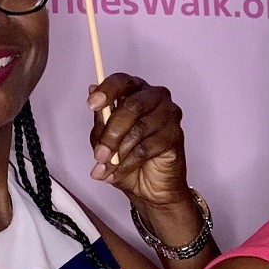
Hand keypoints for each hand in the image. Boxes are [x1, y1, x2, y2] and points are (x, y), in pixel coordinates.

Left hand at [87, 74, 190, 214]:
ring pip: (139, 129)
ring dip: (118, 152)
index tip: (92, 104)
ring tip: (106, 167)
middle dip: (111, 133)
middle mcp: (155, 98)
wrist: (151, 187)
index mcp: (136, 92)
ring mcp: (169, 115)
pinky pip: (147, 147)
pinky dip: (128, 162)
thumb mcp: (104, 137)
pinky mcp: (175, 135)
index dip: (107, 91)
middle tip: (99, 153)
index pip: (122, 81)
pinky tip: (120, 171)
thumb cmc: (128, 158)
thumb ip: (101, 116)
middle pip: (132, 106)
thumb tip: (92, 89)